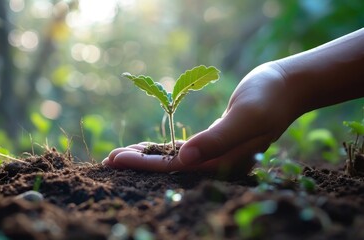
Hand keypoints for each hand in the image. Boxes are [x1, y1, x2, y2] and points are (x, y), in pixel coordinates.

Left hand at [103, 62, 299, 175]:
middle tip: (108, 160)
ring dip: (148, 157)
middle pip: (171, 167)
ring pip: (175, 159)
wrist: (287, 87)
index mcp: (224, 161)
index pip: (176, 168)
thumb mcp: (247, 116)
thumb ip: (218, 139)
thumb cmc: (269, 97)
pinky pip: (184, 149)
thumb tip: (184, 158)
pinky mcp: (215, 143)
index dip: (144, 164)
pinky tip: (148, 146)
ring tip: (120, 155)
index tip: (117, 159)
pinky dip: (164, 147)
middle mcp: (218, 163)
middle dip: (139, 163)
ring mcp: (217, 154)